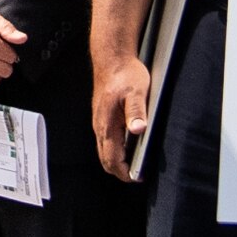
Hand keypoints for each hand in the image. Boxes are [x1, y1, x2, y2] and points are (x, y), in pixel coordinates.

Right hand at [91, 51, 151, 180]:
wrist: (111, 59)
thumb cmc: (124, 73)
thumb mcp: (137, 91)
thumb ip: (137, 111)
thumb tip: (138, 130)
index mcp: (108, 124)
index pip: (112, 158)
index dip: (124, 172)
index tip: (137, 177)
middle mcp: (100, 126)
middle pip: (105, 159)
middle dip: (120, 171)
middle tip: (136, 175)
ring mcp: (99, 122)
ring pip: (103, 151)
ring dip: (116, 161)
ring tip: (134, 164)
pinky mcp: (101, 117)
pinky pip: (104, 141)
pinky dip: (114, 151)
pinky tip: (127, 146)